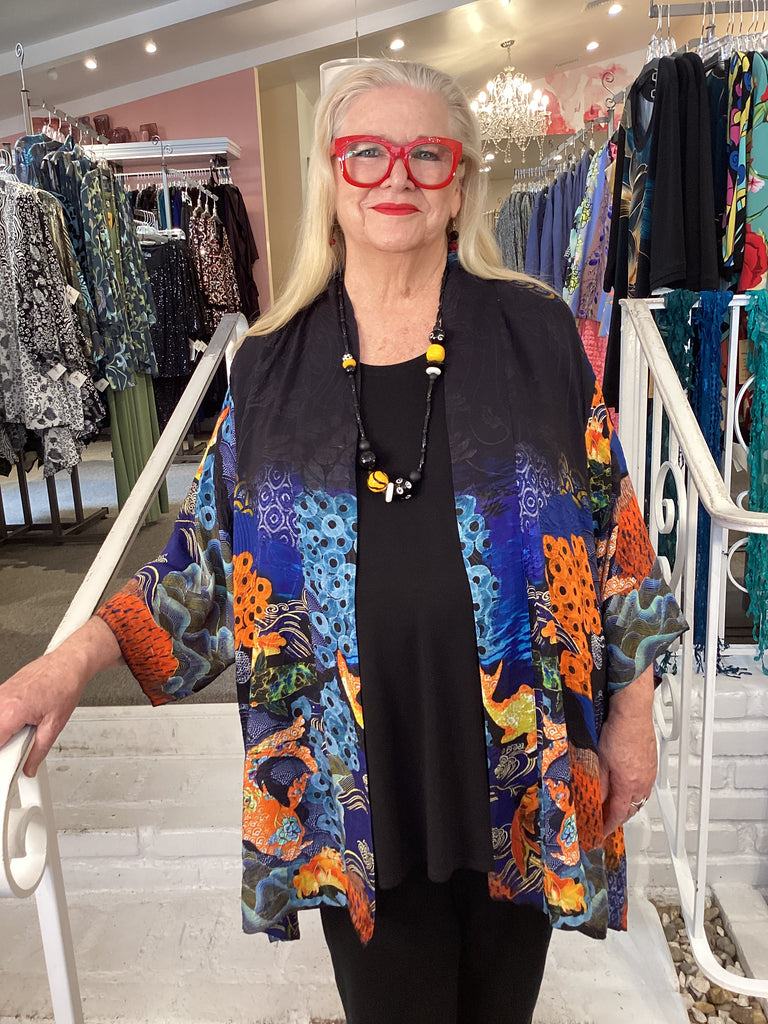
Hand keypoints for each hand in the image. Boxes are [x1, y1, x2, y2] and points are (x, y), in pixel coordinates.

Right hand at [0, 616, 121, 776]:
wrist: (70, 663)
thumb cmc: (65, 686)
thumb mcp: (54, 726)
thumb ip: (38, 751)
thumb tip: (29, 767)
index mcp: (10, 712)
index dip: (3, 758)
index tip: (9, 763)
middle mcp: (1, 701)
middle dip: (5, 743)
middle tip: (22, 743)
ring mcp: (0, 693)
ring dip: (5, 730)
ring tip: (24, 727)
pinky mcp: (3, 689)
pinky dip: (5, 719)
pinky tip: (22, 716)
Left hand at [598, 665, 656, 836]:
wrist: (633, 712)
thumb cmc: (618, 732)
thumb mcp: (600, 761)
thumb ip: (597, 784)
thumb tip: (593, 802)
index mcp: (629, 785)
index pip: (618, 815)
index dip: (607, 826)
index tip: (600, 833)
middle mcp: (643, 783)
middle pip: (631, 810)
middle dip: (618, 819)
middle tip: (606, 823)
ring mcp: (649, 773)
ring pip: (639, 799)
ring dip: (628, 806)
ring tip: (615, 808)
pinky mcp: (651, 763)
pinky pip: (644, 787)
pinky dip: (635, 793)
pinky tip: (628, 788)